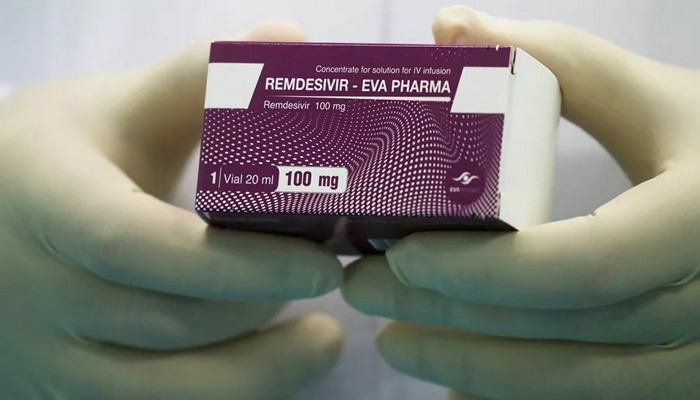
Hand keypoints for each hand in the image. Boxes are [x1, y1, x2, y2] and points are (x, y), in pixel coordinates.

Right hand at [0, 22, 342, 398]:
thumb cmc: (48, 158)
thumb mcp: (109, 109)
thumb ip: (197, 79)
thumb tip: (289, 45)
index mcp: (49, 203)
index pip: (143, 245)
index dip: (240, 263)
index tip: (323, 263)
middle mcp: (38, 292)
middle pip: (167, 324)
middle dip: (262, 308)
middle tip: (333, 280)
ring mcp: (44, 355)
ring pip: (160, 392)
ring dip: (255, 374)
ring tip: (323, 342)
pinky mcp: (62, 389)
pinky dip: (217, 396)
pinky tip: (265, 371)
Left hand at [343, 6, 699, 399]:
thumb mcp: (652, 97)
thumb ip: (556, 58)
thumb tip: (450, 27)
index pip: (584, 264)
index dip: (485, 270)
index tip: (401, 253)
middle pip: (559, 329)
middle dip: (449, 314)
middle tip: (365, 290)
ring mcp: (697, 360)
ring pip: (568, 381)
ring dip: (469, 365)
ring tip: (392, 338)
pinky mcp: (676, 379)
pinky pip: (584, 398)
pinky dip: (512, 389)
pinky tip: (454, 378)